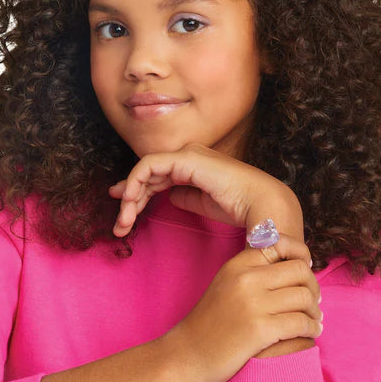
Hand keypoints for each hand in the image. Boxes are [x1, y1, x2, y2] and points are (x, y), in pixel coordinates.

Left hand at [108, 143, 296, 238]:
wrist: (261, 203)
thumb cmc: (239, 206)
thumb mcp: (203, 204)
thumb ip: (185, 197)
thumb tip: (169, 196)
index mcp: (193, 167)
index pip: (157, 177)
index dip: (136, 194)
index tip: (123, 214)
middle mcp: (187, 157)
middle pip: (148, 176)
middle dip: (129, 201)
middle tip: (119, 226)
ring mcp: (186, 155)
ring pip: (144, 172)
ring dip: (130, 197)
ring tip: (123, 223)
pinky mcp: (185, 158)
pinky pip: (149, 166)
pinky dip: (135, 182)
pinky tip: (130, 202)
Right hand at [161, 234, 322, 381]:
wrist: (187, 355)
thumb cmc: (209, 323)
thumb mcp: (226, 285)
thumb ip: (252, 272)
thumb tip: (294, 265)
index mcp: (237, 265)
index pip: (280, 244)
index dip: (301, 254)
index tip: (306, 268)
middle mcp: (246, 279)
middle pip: (299, 270)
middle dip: (313, 286)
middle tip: (313, 301)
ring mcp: (253, 304)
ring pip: (305, 297)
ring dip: (314, 311)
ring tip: (313, 320)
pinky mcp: (260, 330)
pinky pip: (301, 323)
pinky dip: (311, 328)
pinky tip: (309, 333)